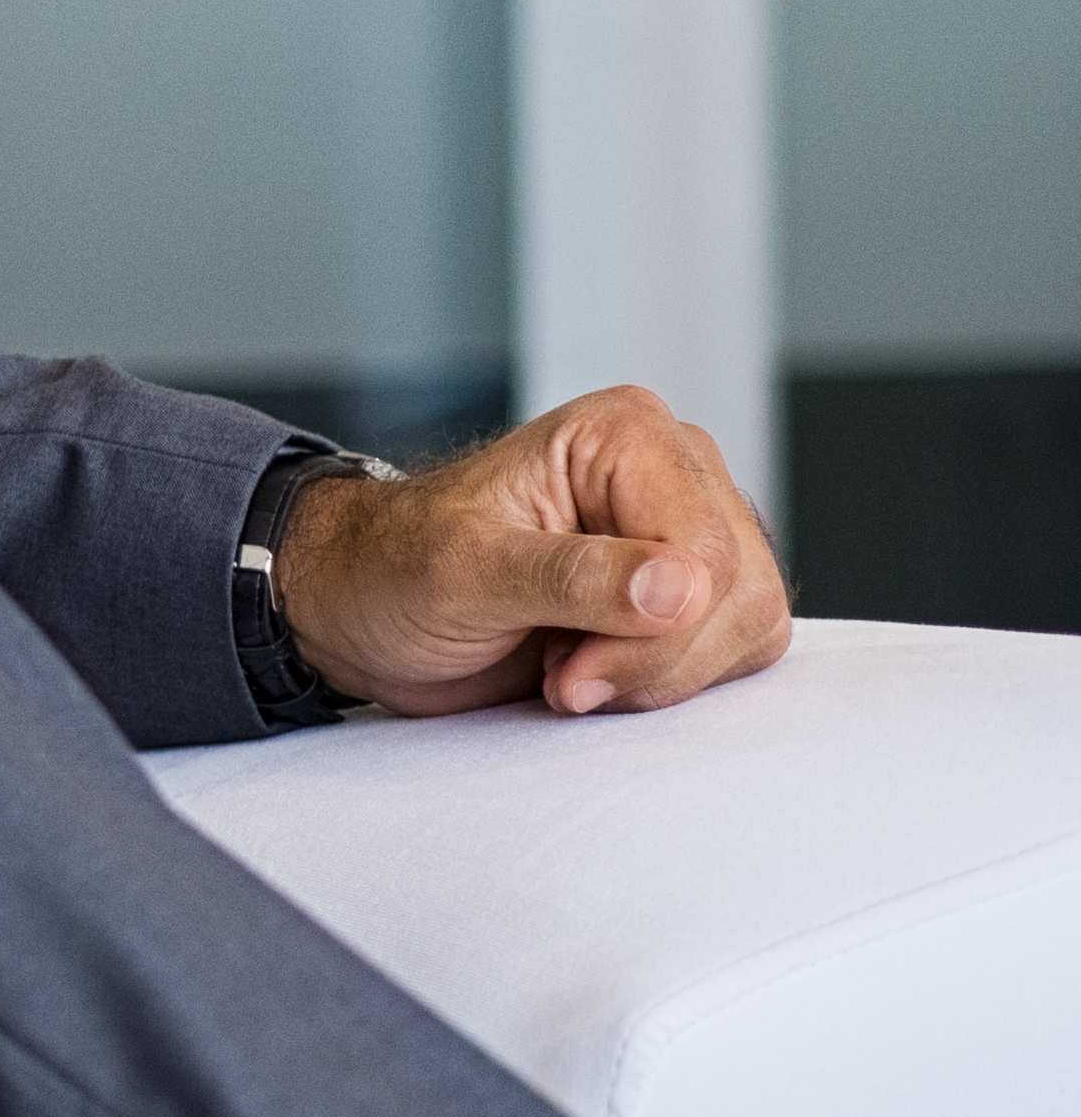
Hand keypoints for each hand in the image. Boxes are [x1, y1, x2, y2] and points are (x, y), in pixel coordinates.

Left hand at [279, 383, 795, 720]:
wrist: (368, 608)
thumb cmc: (396, 570)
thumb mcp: (463, 572)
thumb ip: (571, 577)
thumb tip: (683, 587)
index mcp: (625, 434)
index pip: (706, 551)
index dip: (650, 633)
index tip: (566, 668)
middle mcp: (673, 472)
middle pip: (740, 594)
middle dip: (651, 659)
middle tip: (558, 671)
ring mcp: (689, 532)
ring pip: (748, 628)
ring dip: (656, 675)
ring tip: (565, 662)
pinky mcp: (694, 592)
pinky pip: (735, 653)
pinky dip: (666, 682)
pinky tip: (593, 667)